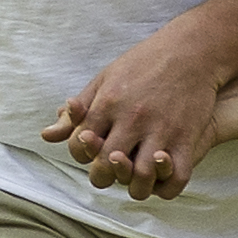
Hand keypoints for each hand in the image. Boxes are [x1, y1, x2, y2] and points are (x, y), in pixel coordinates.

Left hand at [45, 29, 222, 199]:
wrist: (191, 50)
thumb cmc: (143, 63)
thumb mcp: (104, 80)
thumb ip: (77, 111)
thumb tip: (46, 136)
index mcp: (107, 104)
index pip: (79, 145)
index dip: (81, 154)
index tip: (92, 149)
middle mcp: (131, 119)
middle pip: (105, 166)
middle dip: (102, 176)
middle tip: (108, 173)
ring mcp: (161, 129)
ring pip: (140, 177)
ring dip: (134, 187)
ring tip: (135, 183)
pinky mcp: (187, 136)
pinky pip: (176, 176)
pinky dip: (167, 188)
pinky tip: (161, 183)